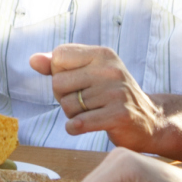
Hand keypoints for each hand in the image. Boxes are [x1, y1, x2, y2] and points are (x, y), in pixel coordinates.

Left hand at [31, 44, 162, 147]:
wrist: (149, 120)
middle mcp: (110, 70)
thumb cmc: (111, 95)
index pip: (58, 56)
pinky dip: (75, 128)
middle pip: (58, 83)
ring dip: (73, 115)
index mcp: (102, 54)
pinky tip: (85, 126)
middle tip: (85, 102)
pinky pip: (78, 123)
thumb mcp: (89, 73)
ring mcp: (116, 92)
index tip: (77, 82)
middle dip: (64, 97)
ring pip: (67, 106)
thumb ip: (58, 65)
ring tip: (92, 113)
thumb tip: (33, 60)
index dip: (59, 73)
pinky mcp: (118, 115)